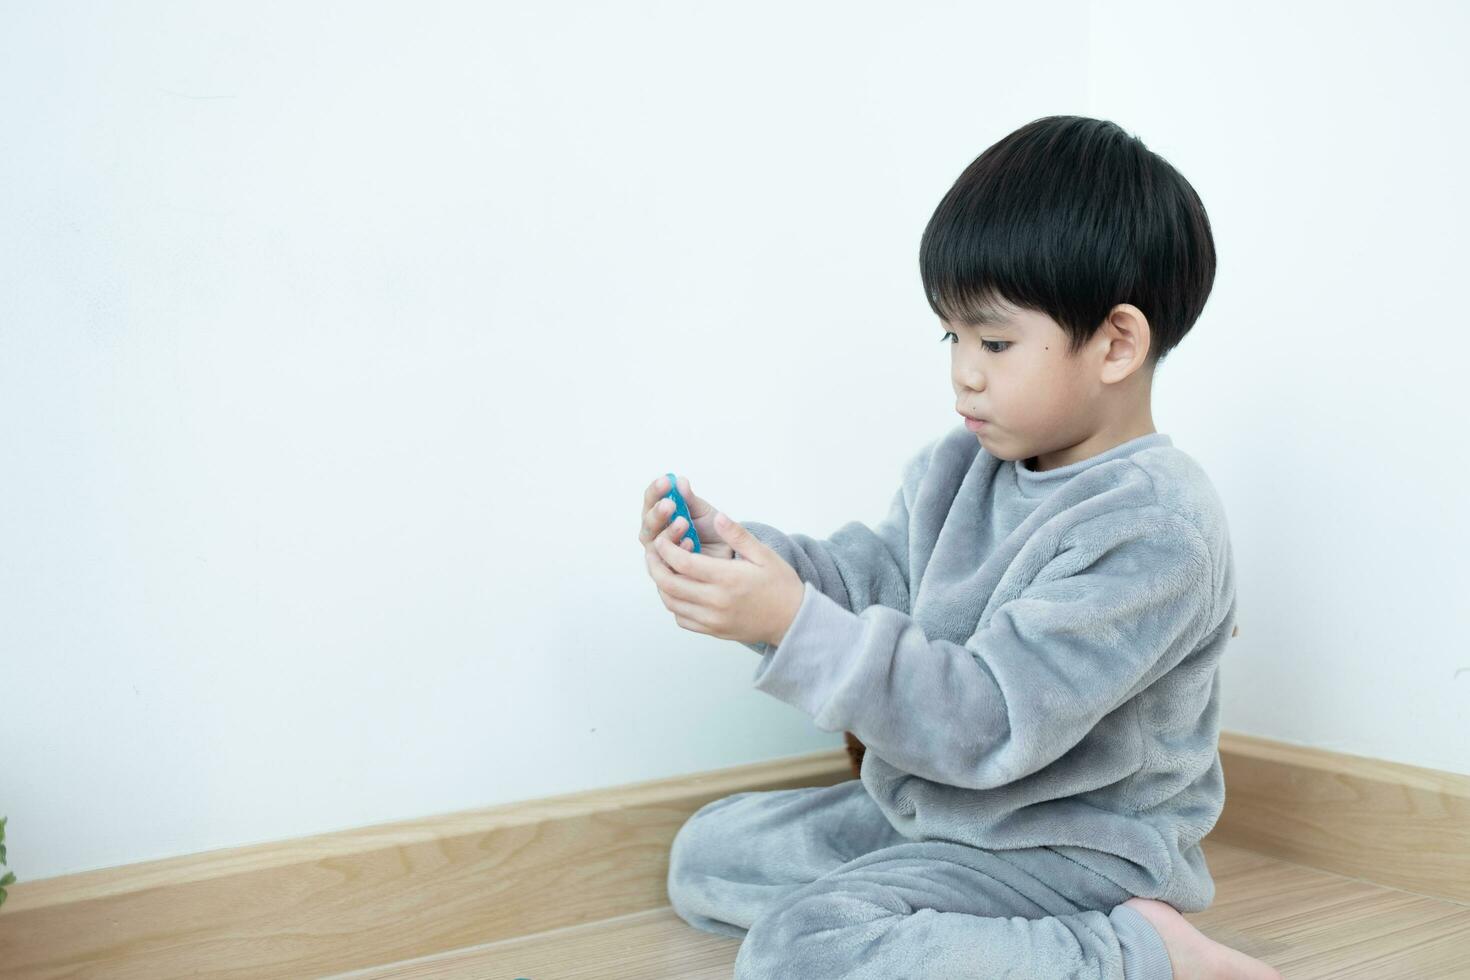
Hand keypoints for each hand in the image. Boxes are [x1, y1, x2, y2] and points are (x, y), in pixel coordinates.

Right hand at [638, 474, 734, 560]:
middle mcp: (656, 534)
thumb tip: (680, 481)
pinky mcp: (669, 571)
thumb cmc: (712, 530)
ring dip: (668, 532)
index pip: (651, 501)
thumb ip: (689, 499)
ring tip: (683, 522)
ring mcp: (660, 553)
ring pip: (655, 543)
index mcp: (660, 515)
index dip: (656, 491)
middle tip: (670, 504)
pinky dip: (678, 551)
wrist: (729, 554)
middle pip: (648, 523)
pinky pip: (667, 563)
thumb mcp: (703, 511)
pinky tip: (690, 543)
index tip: (666, 481)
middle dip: (658, 513)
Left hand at [645, 510, 804, 647]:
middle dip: (655, 566)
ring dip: (662, 586)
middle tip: (652, 553)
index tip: (662, 539)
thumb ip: (738, 535)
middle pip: (670, 584)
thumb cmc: (781, 585)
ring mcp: (713, 619)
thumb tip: (717, 517)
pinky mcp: (714, 631)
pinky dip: (674, 605)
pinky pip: (683, 620)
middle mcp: (716, 601)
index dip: (666, 549)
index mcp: (728, 579)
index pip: (683, 563)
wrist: (794, 621)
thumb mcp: (764, 555)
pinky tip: (679, 591)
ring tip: (663, 569)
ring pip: (672, 604)